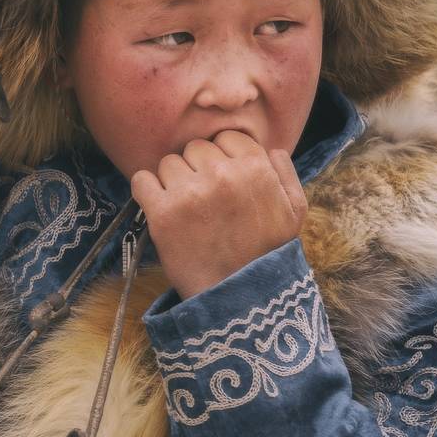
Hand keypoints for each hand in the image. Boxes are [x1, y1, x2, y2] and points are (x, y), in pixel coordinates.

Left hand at [130, 131, 306, 300]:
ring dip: (173, 181)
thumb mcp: (294, 212)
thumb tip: (269, 149)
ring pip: (168, 163)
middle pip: (195, 148)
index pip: (225, 138)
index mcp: (255, 168)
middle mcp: (222, 174)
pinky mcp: (162, 212)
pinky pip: (142, 180)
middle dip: (197, 169)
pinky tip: (160, 208)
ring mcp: (190, 192)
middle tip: (203, 199)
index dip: (222, 158)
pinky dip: (147, 191)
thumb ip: (284, 173)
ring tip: (186, 209)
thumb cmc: (267, 254)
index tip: (220, 180)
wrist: (237, 298)